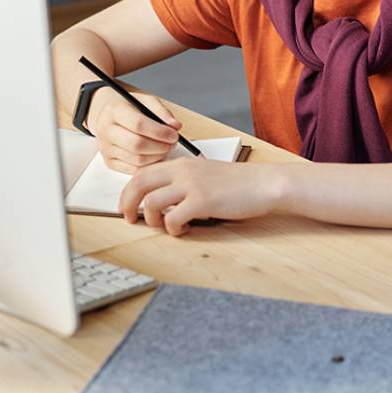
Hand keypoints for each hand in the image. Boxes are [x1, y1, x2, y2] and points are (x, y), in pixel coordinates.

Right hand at [87, 87, 181, 173]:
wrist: (109, 115)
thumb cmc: (130, 107)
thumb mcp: (145, 101)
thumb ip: (162, 112)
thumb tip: (176, 126)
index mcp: (114, 111)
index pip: (138, 125)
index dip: (160, 132)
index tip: (174, 134)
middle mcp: (106, 130)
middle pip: (137, 145)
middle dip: (160, 146)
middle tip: (173, 143)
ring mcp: (106, 148)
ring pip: (136, 159)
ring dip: (157, 156)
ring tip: (166, 148)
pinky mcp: (109, 162)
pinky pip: (133, 169)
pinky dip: (149, 165)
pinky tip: (156, 156)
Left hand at [120, 158, 277, 235]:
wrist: (264, 184)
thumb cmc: (239, 183)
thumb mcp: (206, 174)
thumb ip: (184, 181)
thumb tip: (164, 201)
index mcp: (183, 163)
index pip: (143, 172)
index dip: (129, 190)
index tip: (128, 204)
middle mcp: (183, 170)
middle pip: (139, 184)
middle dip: (127, 204)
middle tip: (129, 219)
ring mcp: (191, 185)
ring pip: (151, 203)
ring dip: (152, 220)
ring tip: (167, 225)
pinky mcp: (202, 202)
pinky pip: (172, 219)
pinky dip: (174, 229)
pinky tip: (186, 229)